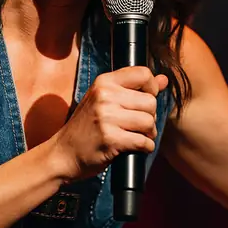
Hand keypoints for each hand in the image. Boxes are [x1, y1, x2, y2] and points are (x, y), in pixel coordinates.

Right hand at [48, 66, 168, 181]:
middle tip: (137, 125)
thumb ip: (134, 88)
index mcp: (104, 82)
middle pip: (150, 102)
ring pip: (149, 122)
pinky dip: (145, 147)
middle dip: (150, 116)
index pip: (143, 74)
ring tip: (136, 135)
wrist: (64, 153)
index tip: (145, 100)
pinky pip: (143, 141)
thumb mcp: (105, 100)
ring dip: (148, 133)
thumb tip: (164, 80)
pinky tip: (134, 147)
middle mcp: (105, 95)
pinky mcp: (110, 139)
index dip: (151, 89)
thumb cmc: (86, 127)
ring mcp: (107, 117)